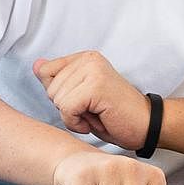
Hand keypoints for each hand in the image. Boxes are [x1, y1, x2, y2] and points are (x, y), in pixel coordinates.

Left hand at [34, 51, 152, 150]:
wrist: (147, 126)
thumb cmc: (116, 116)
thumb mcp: (80, 98)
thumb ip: (58, 81)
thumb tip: (36, 65)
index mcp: (84, 58)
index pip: (46, 72)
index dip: (59, 95)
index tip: (83, 102)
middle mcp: (88, 58)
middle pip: (50, 88)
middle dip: (66, 108)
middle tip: (92, 111)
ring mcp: (93, 70)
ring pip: (58, 99)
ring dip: (73, 117)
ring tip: (95, 115)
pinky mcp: (96, 85)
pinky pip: (67, 109)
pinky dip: (77, 123)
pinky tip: (94, 122)